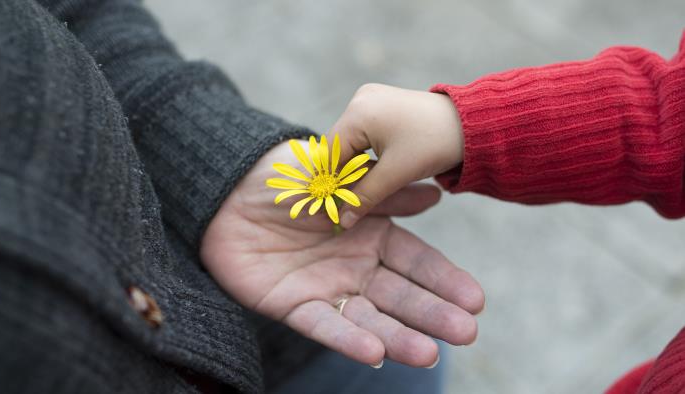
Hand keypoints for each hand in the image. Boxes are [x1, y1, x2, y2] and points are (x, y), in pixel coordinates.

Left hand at [200, 141, 482, 367]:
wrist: (229, 191)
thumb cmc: (289, 180)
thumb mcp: (340, 178)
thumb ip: (384, 192)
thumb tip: (436, 196)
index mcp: (372, 236)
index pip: (416, 262)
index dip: (444, 280)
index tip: (476, 300)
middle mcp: (356, 268)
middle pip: (400, 296)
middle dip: (433, 315)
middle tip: (466, 334)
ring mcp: (327, 289)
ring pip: (368, 318)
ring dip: (398, 337)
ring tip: (429, 354)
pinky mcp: (294, 306)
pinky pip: (323, 324)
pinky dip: (347, 339)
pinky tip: (375, 353)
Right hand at [328, 83, 463, 227]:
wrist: (472, 124)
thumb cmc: (434, 145)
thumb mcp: (396, 174)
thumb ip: (365, 197)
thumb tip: (342, 221)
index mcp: (359, 113)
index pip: (330, 153)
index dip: (330, 181)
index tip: (332, 206)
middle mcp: (360, 100)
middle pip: (339, 146)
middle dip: (342, 174)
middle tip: (345, 202)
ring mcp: (370, 99)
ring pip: (351, 141)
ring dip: (355, 165)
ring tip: (360, 188)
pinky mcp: (382, 104)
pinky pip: (363, 133)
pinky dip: (365, 153)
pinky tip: (374, 170)